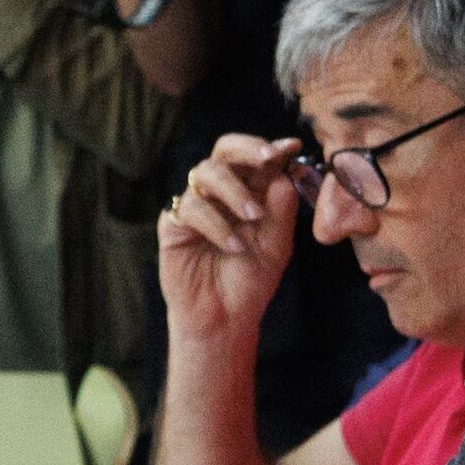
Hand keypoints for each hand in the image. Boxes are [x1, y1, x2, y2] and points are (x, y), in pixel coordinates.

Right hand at [158, 132, 301, 349]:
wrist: (224, 318)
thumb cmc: (249, 281)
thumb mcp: (276, 245)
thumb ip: (281, 210)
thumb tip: (283, 174)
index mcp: (247, 192)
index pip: (254, 158)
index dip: (270, 147)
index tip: (290, 146)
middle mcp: (219, 193)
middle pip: (224, 151)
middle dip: (248, 150)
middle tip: (268, 160)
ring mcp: (195, 206)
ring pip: (205, 172)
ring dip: (234, 191)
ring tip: (253, 217)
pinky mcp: (173, 225)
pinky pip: (191, 208)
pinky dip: (216, 224)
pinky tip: (233, 246)